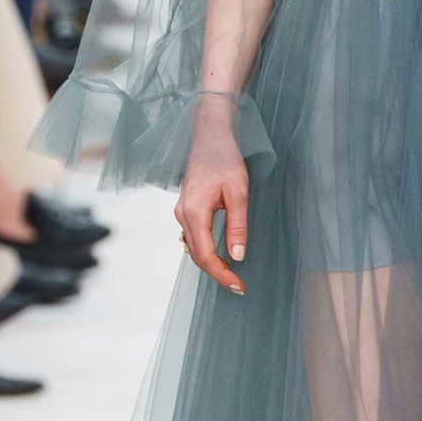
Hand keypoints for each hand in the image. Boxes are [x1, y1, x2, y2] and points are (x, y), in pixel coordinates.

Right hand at [173, 105, 247, 295]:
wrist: (210, 134)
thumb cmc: (226, 158)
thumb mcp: (239, 192)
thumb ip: (237, 225)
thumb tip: (238, 256)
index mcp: (194, 212)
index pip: (205, 256)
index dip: (222, 275)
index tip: (239, 286)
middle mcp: (182, 215)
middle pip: (197, 256)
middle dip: (217, 273)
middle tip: (240, 286)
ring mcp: (181, 211)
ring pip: (193, 248)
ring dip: (211, 263)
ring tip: (232, 275)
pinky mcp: (185, 208)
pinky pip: (193, 237)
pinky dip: (206, 251)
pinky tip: (220, 255)